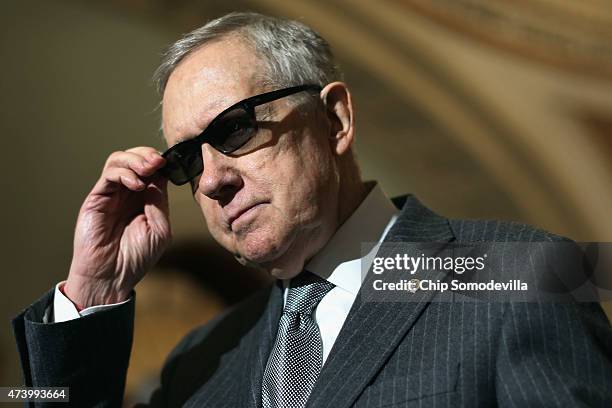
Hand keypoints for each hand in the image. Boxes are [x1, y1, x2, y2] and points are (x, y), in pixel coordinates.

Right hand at [64, 147, 170, 307]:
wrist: (111, 277)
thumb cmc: (135, 258)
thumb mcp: (159, 229)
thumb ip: (159, 201)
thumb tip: (159, 176)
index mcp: (146, 199)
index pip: (153, 170)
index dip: (161, 163)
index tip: (170, 163)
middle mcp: (128, 193)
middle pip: (135, 158)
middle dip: (148, 154)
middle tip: (158, 161)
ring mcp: (111, 194)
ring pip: (119, 160)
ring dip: (136, 159)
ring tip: (148, 168)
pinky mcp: (96, 198)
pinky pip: (108, 174)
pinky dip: (124, 173)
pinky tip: (136, 185)